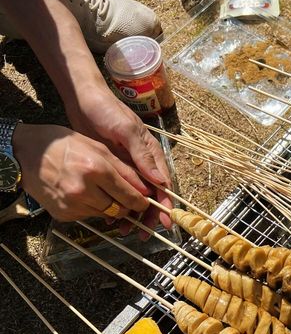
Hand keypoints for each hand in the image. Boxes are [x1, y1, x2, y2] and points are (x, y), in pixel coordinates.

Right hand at [13, 123, 151, 222]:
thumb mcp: (96, 147)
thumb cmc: (62, 144)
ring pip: (105, 214)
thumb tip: (144, 187)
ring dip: (109, 206)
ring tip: (100, 191)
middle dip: (127, 206)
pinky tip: (83, 194)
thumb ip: (123, 169)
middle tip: (126, 198)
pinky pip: (87, 216)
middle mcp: (84, 190)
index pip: (129, 195)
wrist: (25, 153)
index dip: (141, 201)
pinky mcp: (64, 215)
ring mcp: (73, 204)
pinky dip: (91, 208)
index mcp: (96, 169)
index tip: (144, 202)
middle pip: (120, 209)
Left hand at [65, 87, 172, 229]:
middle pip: (150, 196)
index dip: (165, 205)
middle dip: (148, 216)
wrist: (81, 99)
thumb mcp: (126, 130)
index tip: (164, 223)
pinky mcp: (110, 169)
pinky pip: (117, 191)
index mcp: (151, 155)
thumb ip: (143, 156)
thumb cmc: (107, 110)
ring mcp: (126, 167)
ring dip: (131, 214)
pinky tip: (108, 217)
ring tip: (123, 229)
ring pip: (133, 197)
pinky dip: (115, 204)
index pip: (163, 185)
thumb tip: (160, 182)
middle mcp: (142, 164)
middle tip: (143, 234)